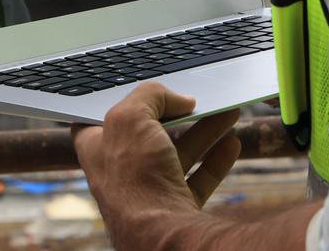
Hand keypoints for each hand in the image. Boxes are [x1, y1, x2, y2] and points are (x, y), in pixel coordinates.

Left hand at [72, 84, 242, 248]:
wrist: (160, 236)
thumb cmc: (134, 179)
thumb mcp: (131, 118)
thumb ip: (150, 96)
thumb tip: (179, 100)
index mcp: (97, 149)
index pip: (98, 118)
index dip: (119, 101)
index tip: (144, 91)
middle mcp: (120, 171)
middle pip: (150, 133)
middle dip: (177, 113)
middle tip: (198, 99)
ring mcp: (149, 191)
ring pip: (178, 153)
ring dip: (205, 131)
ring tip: (227, 112)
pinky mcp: (175, 208)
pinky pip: (198, 179)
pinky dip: (216, 160)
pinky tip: (231, 144)